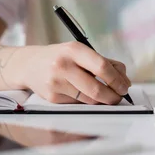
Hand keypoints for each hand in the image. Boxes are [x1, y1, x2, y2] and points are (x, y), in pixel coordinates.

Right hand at [13, 42, 130, 104]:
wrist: (29, 64)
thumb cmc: (61, 57)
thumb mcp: (80, 51)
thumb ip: (104, 62)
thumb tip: (124, 79)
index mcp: (74, 50)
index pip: (102, 66)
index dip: (117, 79)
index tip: (125, 86)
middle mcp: (63, 65)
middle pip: (96, 88)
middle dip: (113, 96)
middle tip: (119, 97)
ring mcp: (56, 82)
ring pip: (89, 99)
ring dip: (102, 101)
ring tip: (107, 97)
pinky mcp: (52, 97)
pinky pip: (77, 104)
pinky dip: (87, 102)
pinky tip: (86, 95)